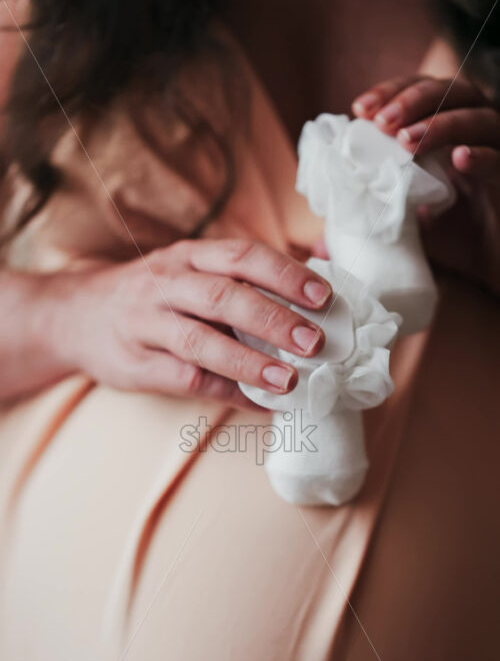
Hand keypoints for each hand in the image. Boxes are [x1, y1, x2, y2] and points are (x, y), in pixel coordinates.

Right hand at [56, 239, 331, 406]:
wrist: (75, 317)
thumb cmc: (152, 296)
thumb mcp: (189, 271)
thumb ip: (241, 278)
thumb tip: (319, 279)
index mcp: (188, 257)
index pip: (242, 256)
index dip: (285, 274)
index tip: (324, 296)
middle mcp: (166, 284)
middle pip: (223, 296)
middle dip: (274, 319)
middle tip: (316, 342)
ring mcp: (148, 325)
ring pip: (201, 341)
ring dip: (250, 363)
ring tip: (290, 380)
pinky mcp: (138, 365)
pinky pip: (187, 380)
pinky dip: (228, 393)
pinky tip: (262, 404)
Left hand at [351, 76, 499, 289]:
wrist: (494, 271)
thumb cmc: (453, 243)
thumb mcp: (405, 230)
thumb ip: (368, 226)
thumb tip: (319, 243)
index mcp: (447, 133)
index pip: (420, 92)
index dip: (391, 93)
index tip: (359, 109)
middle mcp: (474, 133)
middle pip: (450, 90)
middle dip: (412, 100)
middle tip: (382, 122)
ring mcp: (497, 153)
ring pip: (479, 117)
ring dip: (441, 123)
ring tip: (408, 140)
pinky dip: (483, 156)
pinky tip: (461, 160)